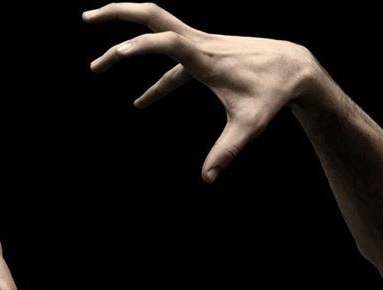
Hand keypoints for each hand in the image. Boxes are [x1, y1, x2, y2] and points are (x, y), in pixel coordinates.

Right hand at [82, 2, 313, 182]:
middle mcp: (199, 43)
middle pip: (152, 16)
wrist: (295, 68)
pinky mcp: (202, 53)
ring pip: (156, 30)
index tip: (114, 55)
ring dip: (125, 38)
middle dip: (117, 14)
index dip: (139, 46)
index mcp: (206, 57)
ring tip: (100, 63)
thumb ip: (226, 151)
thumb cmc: (273, 95)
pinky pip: (169, 61)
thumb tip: (208, 180)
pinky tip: (142, 102)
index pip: (167, 41)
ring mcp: (199, 44)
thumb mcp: (250, 126)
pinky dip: (152, 79)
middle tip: (87, 18)